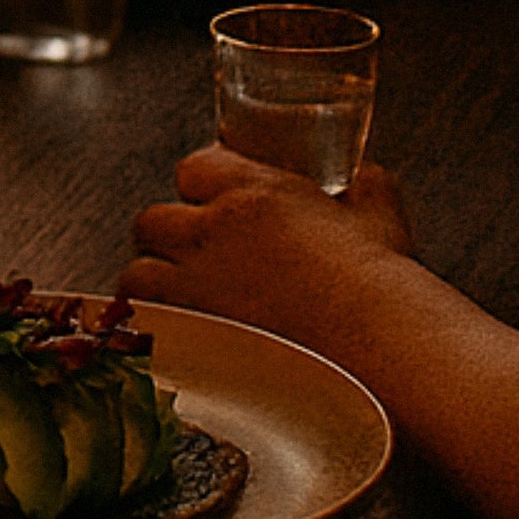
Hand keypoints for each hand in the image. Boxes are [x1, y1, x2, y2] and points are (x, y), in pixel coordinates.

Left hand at [116, 145, 417, 352]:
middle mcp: (213, 234)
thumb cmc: (382, 290)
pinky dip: (153, 332)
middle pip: (152, 220)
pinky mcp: (189, 337)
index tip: (213, 205)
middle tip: (196, 260)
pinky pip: (143, 328)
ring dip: (152, 285)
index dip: (201, 188)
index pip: (193, 168)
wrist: (381, 350)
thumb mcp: (382, 223)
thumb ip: (369, 190)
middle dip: (169, 239)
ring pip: (136, 274)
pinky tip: (177, 341)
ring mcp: (195, 288)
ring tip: (178, 302)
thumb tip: (366, 177)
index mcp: (255, 194)